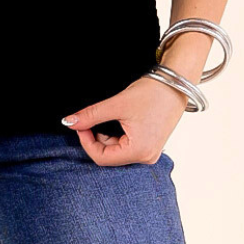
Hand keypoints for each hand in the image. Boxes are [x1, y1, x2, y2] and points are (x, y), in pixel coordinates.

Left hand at [60, 74, 188, 165]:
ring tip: (105, 116)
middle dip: (94, 138)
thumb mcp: (116, 105)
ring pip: (116, 150)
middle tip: (88, 119)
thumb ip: (91, 115)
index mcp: (140, 152)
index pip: (102, 158)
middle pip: (109, 156)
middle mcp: (146, 157)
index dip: (86, 142)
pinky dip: (114, 135)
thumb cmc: (151, 94)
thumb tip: (69, 122)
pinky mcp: (149, 144)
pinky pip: (125, 146)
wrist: (174, 85)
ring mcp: (149, 152)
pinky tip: (114, 121)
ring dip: (104, 136)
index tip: (79, 124)